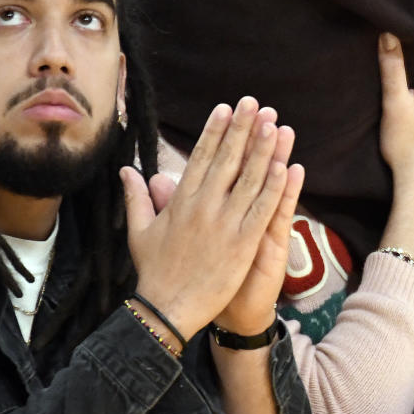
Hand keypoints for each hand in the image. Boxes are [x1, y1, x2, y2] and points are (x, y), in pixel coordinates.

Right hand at [121, 98, 293, 337]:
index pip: (200, 158)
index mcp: (181, 201)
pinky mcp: (242, 245)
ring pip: (248, 180)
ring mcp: (224, 225)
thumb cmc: (153, 272)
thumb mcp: (139, 231)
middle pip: (227, 160)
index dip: (215, 131)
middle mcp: (203, 207)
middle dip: (242, 129)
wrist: (167, 310)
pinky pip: (261, 212)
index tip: (225, 108)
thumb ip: (137, 197)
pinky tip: (285, 168)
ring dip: (263, 150)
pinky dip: (274, 190)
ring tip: (274, 124)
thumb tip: (127, 170)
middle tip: (254, 103)